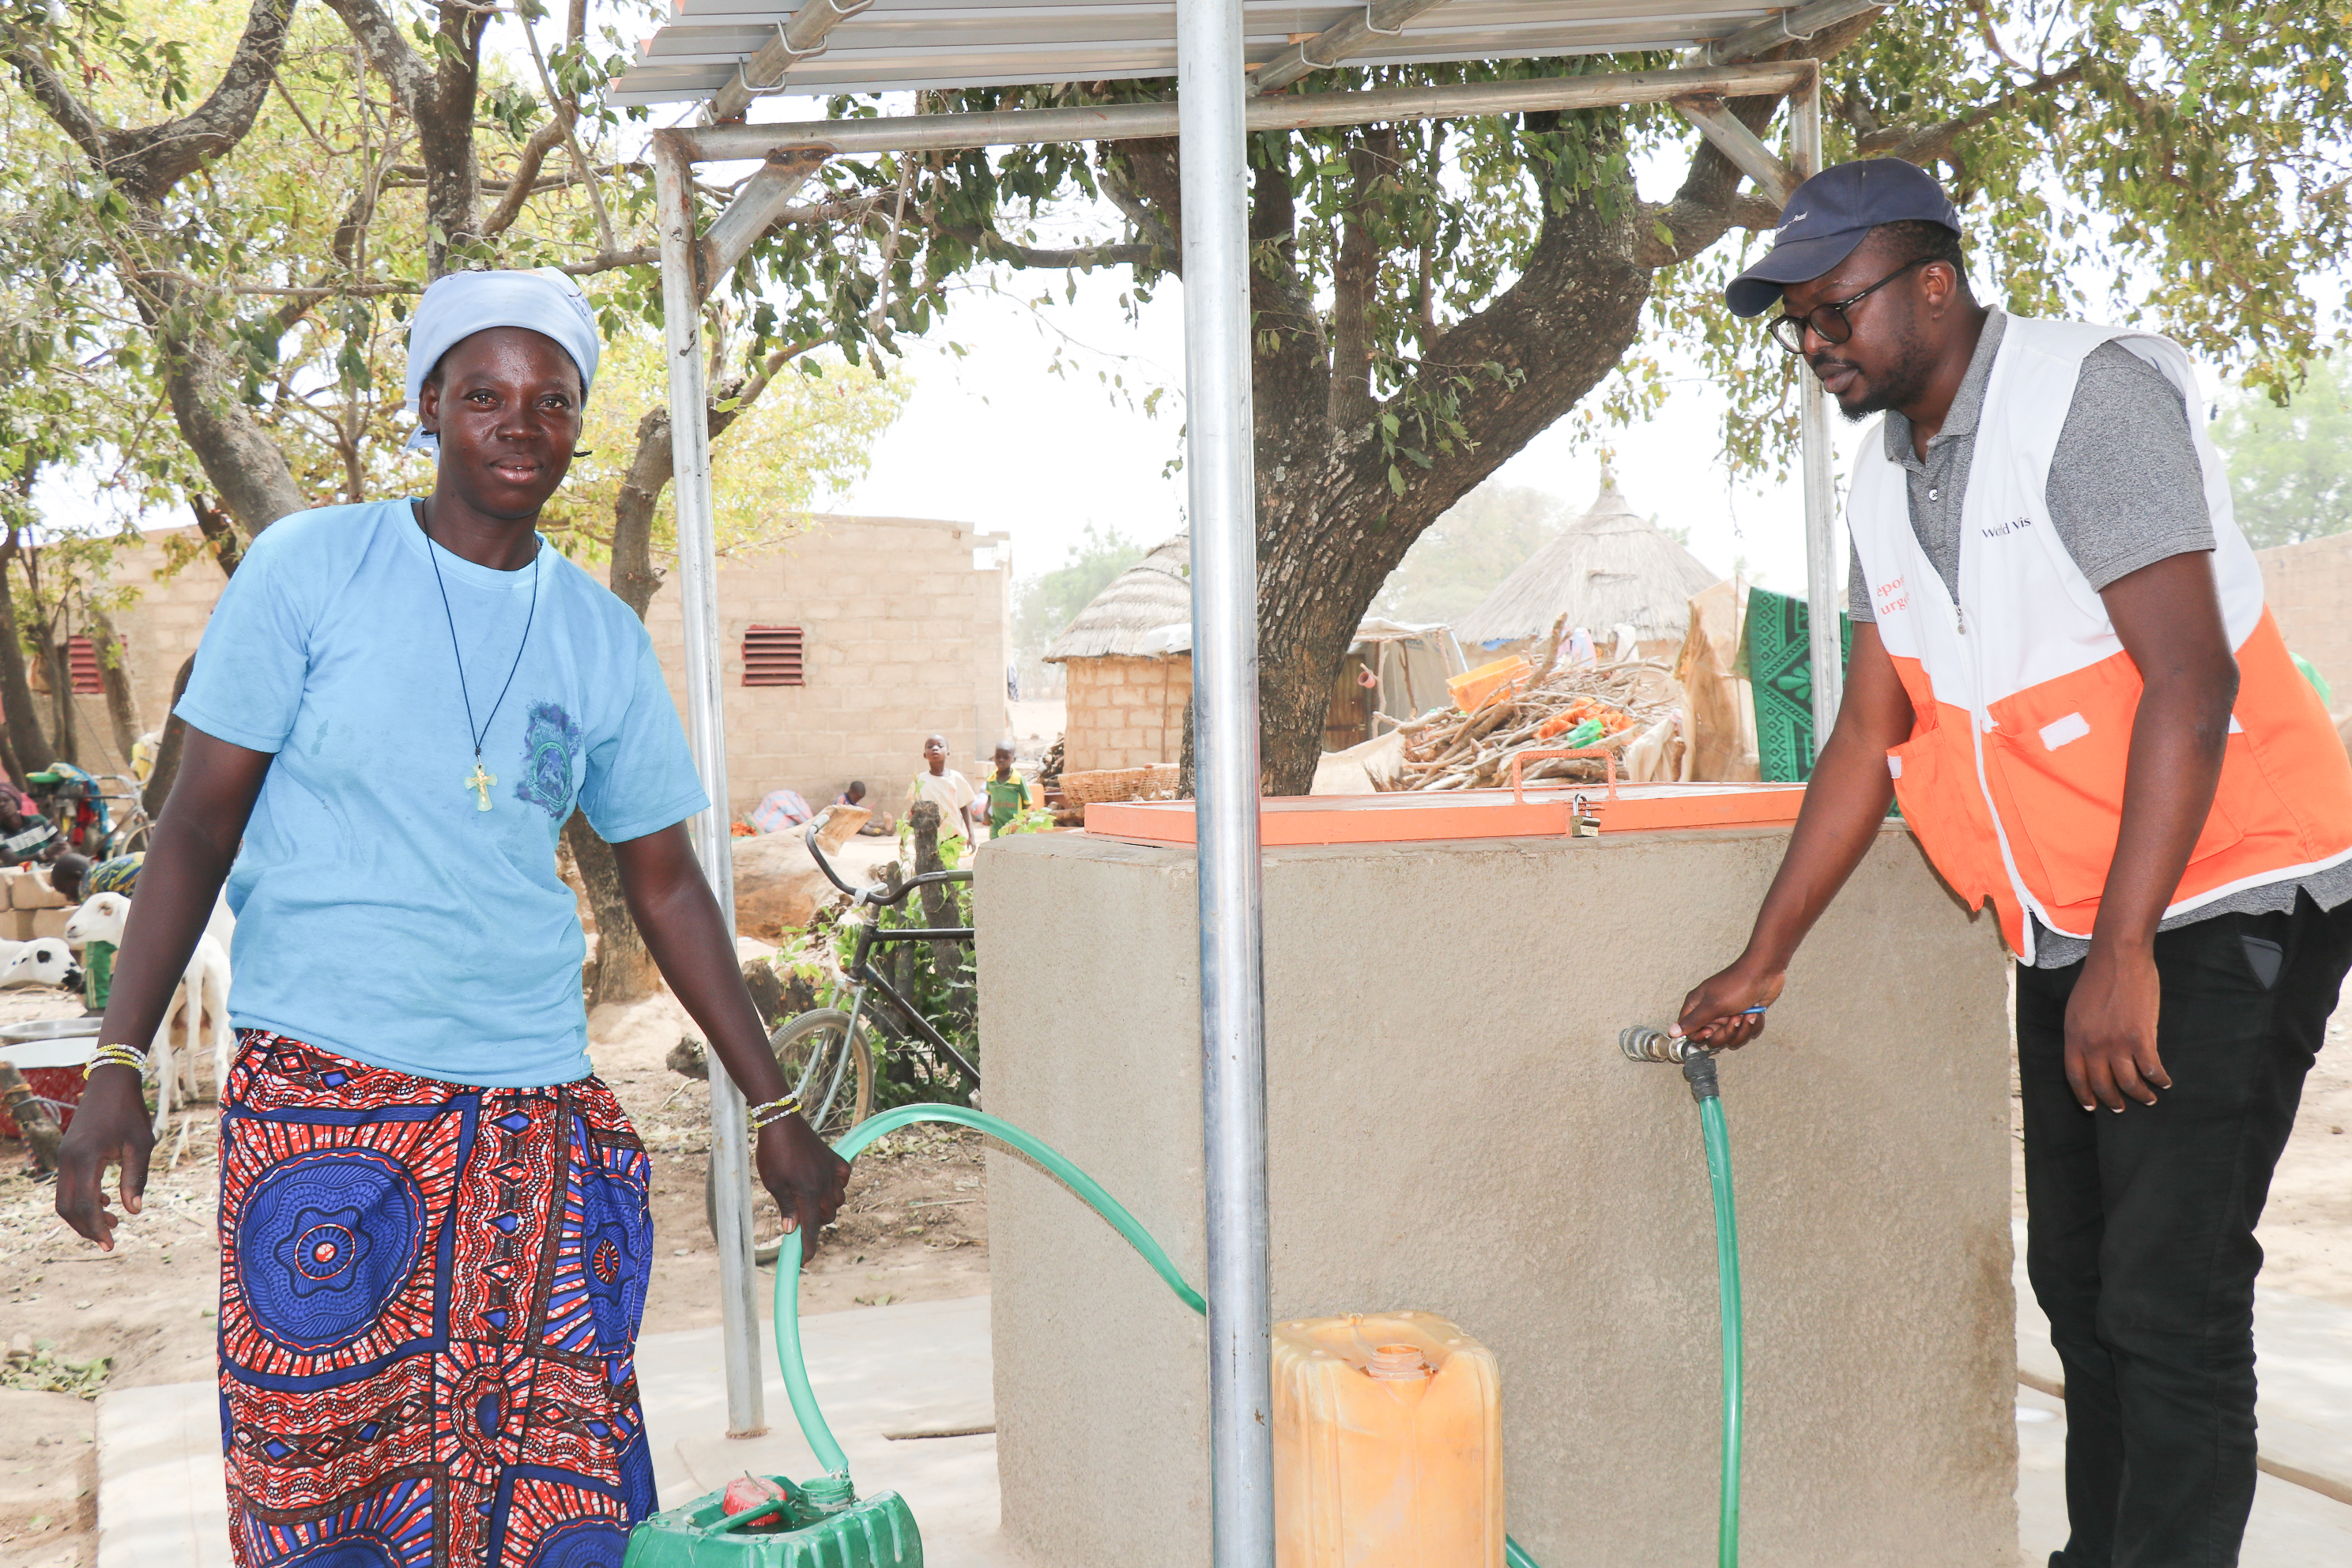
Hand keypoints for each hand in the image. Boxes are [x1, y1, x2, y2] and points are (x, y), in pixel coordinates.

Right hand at [53, 1064, 153, 1249]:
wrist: (111, 1082)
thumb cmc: (129, 1111)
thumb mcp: (141, 1143)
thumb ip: (136, 1177)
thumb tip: (134, 1210)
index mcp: (86, 1158)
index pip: (84, 1204)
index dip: (96, 1227)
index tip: (110, 1244)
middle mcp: (68, 1159)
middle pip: (67, 1207)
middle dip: (86, 1227)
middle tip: (109, 1240)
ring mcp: (64, 1156)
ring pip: (64, 1197)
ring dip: (84, 1214)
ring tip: (113, 1221)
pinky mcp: (67, 1153)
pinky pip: (68, 1184)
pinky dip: (82, 1198)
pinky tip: (106, 1201)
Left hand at [755, 1115, 851, 1262]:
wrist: (781, 1121)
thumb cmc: (772, 1152)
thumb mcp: (773, 1183)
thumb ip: (786, 1206)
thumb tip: (792, 1229)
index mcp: (808, 1192)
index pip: (812, 1228)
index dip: (809, 1247)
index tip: (805, 1261)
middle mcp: (825, 1184)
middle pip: (828, 1216)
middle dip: (816, 1223)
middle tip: (799, 1221)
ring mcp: (832, 1170)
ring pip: (838, 1200)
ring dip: (827, 1206)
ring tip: (810, 1202)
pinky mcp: (834, 1158)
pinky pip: (844, 1179)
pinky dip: (837, 1186)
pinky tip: (825, 1184)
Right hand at [1676, 955, 1785, 1050]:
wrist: (1764, 973)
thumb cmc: (1737, 986)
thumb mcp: (1713, 1005)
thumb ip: (1693, 1021)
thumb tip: (1671, 1031)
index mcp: (1697, 1006)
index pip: (1690, 1032)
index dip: (1700, 1035)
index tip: (1711, 1030)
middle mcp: (1711, 1012)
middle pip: (1713, 1038)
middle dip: (1728, 1032)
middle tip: (1735, 1017)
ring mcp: (1728, 1015)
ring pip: (1731, 1037)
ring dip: (1743, 1029)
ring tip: (1748, 1013)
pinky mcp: (1743, 1017)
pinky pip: (1745, 1033)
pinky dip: (1753, 1025)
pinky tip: (1756, 1013)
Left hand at [2064, 943, 2167, 1111]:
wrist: (2118, 959)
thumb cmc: (2098, 980)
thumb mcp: (2077, 1009)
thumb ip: (2081, 1034)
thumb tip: (2089, 1054)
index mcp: (2074, 1037)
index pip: (2076, 1076)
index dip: (2084, 1095)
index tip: (2091, 1107)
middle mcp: (2093, 1045)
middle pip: (2102, 1084)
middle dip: (2113, 1101)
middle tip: (2121, 1108)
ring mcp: (2116, 1043)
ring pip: (2129, 1083)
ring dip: (2140, 1096)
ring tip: (2148, 1099)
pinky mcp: (2140, 1037)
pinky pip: (2151, 1069)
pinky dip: (2159, 1079)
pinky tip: (2164, 1082)